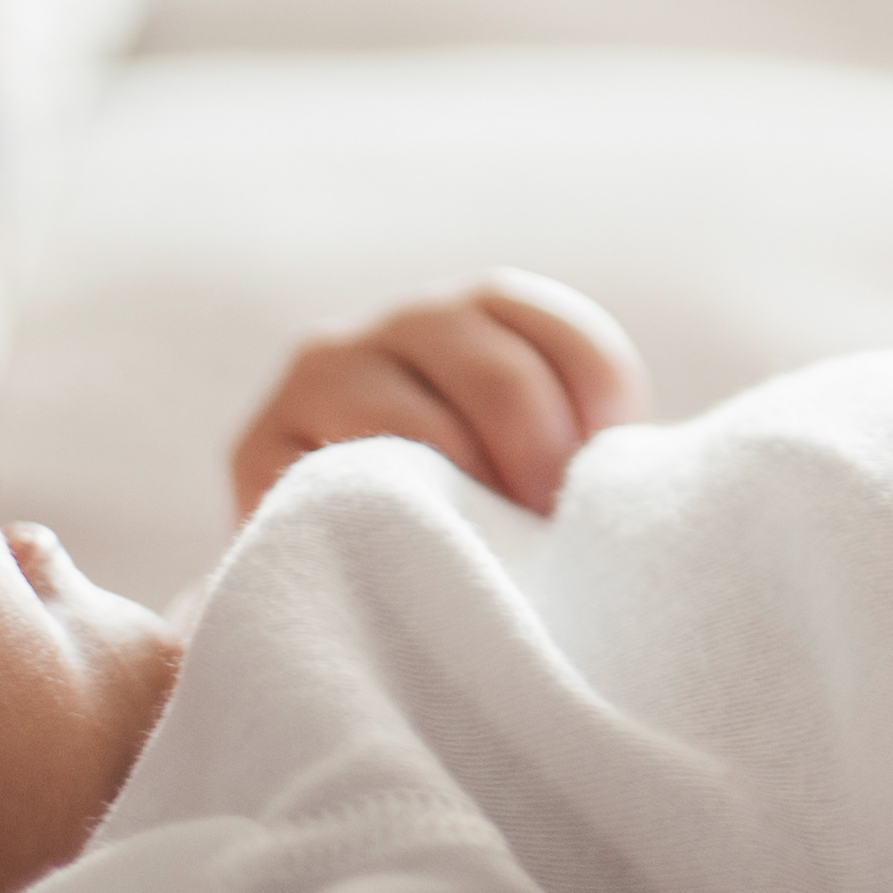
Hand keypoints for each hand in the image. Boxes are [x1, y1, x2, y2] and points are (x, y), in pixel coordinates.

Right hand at [234, 276, 648, 520]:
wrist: (338, 582)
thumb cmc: (472, 523)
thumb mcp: (537, 463)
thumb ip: (579, 448)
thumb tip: (634, 482)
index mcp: (489, 311)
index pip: (576, 346)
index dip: (605, 428)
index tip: (600, 492)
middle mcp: (408, 320)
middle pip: (503, 378)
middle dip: (539, 469)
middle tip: (542, 536)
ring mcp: (325, 370)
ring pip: (424, 426)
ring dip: (469, 503)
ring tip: (487, 558)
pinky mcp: (258, 443)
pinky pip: (342, 475)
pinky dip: (392, 519)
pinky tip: (419, 556)